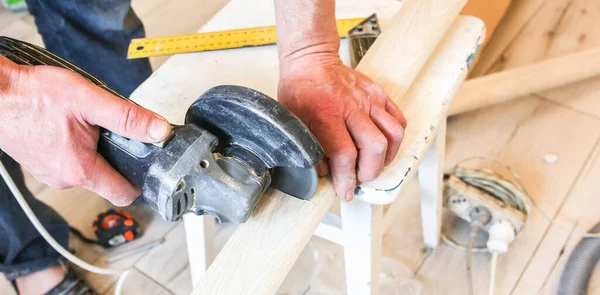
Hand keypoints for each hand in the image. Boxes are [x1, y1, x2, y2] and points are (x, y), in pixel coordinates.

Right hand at [0, 58, 171, 205]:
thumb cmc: (32, 96)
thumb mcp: (90, 101)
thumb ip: (128, 118)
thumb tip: (159, 131)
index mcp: (81, 170)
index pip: (124, 194)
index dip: (140, 181)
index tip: (148, 168)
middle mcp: (65, 179)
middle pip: (108, 178)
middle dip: (117, 157)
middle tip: (114, 131)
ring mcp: (50, 173)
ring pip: (88, 168)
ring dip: (95, 149)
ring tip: (86, 122)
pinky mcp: (40, 163)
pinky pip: (69, 160)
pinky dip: (76, 146)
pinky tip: (69, 124)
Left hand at [278, 56, 406, 200]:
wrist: (311, 61)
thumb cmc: (299, 92)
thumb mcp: (293, 122)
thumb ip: (310, 149)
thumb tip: (327, 174)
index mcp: (325, 114)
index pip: (345, 154)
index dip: (347, 179)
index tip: (346, 191)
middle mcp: (351, 107)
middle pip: (374, 147)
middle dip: (370, 172)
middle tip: (360, 178)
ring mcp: (369, 99)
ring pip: (393, 135)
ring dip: (386, 157)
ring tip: (373, 164)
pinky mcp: (380, 94)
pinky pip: (398, 120)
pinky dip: (395, 139)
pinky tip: (383, 147)